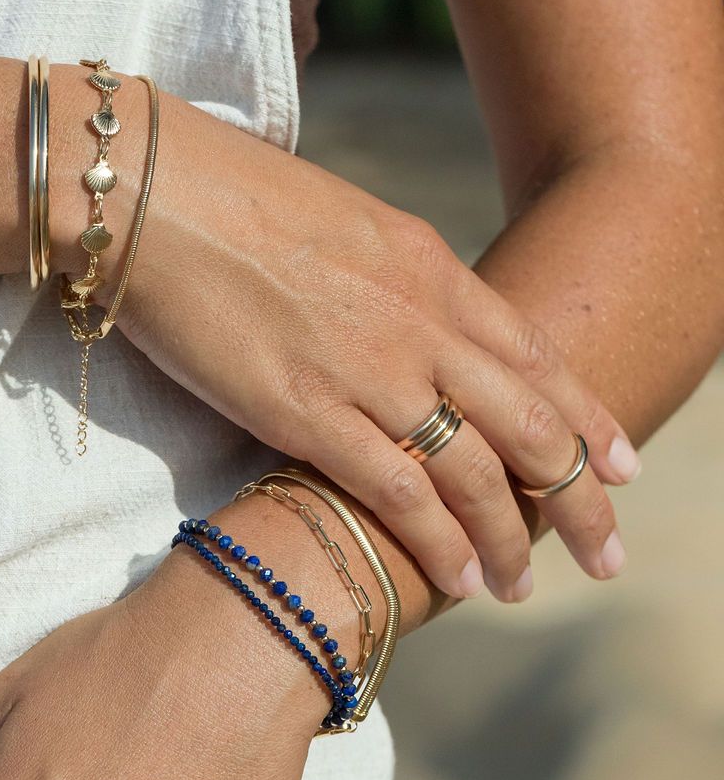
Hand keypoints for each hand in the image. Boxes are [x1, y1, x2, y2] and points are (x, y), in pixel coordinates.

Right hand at [64, 78, 638, 602]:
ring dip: (507, 538)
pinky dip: (440, 541)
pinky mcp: (306, 411)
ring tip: (519, 587)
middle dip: (578, 498)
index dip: (589, 422)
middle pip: (531, 426)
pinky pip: (399, 491)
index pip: (538, 359)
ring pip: (474, 471)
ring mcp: (369, 369)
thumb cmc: (236, 203)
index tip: (622, 469)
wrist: (156, 193)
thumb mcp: (348, 228)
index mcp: (431, 271)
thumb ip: (398, 284)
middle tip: (605, 554)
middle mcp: (420, 322)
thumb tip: (418, 328)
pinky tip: (459, 579)